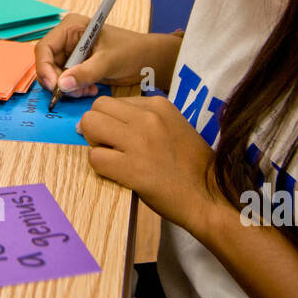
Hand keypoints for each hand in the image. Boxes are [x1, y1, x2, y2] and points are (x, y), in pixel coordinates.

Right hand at [34, 13, 158, 96]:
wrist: (147, 60)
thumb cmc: (131, 51)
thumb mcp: (107, 61)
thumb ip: (85, 73)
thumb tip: (61, 85)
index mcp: (71, 27)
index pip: (45, 48)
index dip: (44, 68)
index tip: (54, 86)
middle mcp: (67, 39)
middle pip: (47, 64)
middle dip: (59, 81)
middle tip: (75, 92)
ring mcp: (71, 53)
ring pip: (56, 76)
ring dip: (68, 88)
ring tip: (88, 91)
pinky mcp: (77, 67)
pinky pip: (66, 81)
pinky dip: (75, 89)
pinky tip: (90, 90)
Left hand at [78, 94, 219, 230]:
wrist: (208, 196)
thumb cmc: (190, 165)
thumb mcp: (172, 126)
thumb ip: (144, 119)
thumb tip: (110, 120)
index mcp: (158, 105)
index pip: (114, 101)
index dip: (110, 120)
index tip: (117, 135)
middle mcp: (147, 118)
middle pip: (98, 107)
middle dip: (96, 126)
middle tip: (107, 145)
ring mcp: (139, 142)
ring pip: (90, 125)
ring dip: (94, 142)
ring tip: (111, 157)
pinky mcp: (131, 168)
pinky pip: (95, 157)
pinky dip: (99, 166)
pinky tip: (116, 173)